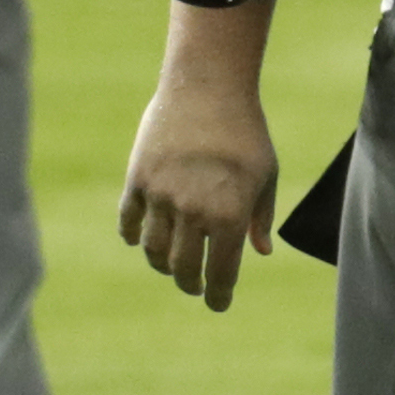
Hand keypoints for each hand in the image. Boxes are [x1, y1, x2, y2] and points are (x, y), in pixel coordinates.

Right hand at [120, 77, 277, 309]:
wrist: (207, 89)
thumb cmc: (246, 133)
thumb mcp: (266, 174)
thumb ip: (260, 217)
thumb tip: (261, 252)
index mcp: (229, 215)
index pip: (222, 272)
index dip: (220, 294)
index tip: (219, 305)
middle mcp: (192, 212)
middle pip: (183, 269)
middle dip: (191, 284)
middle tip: (196, 287)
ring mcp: (161, 198)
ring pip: (153, 251)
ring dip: (163, 265)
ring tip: (173, 266)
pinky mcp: (137, 181)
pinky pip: (128, 223)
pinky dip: (133, 237)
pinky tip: (142, 241)